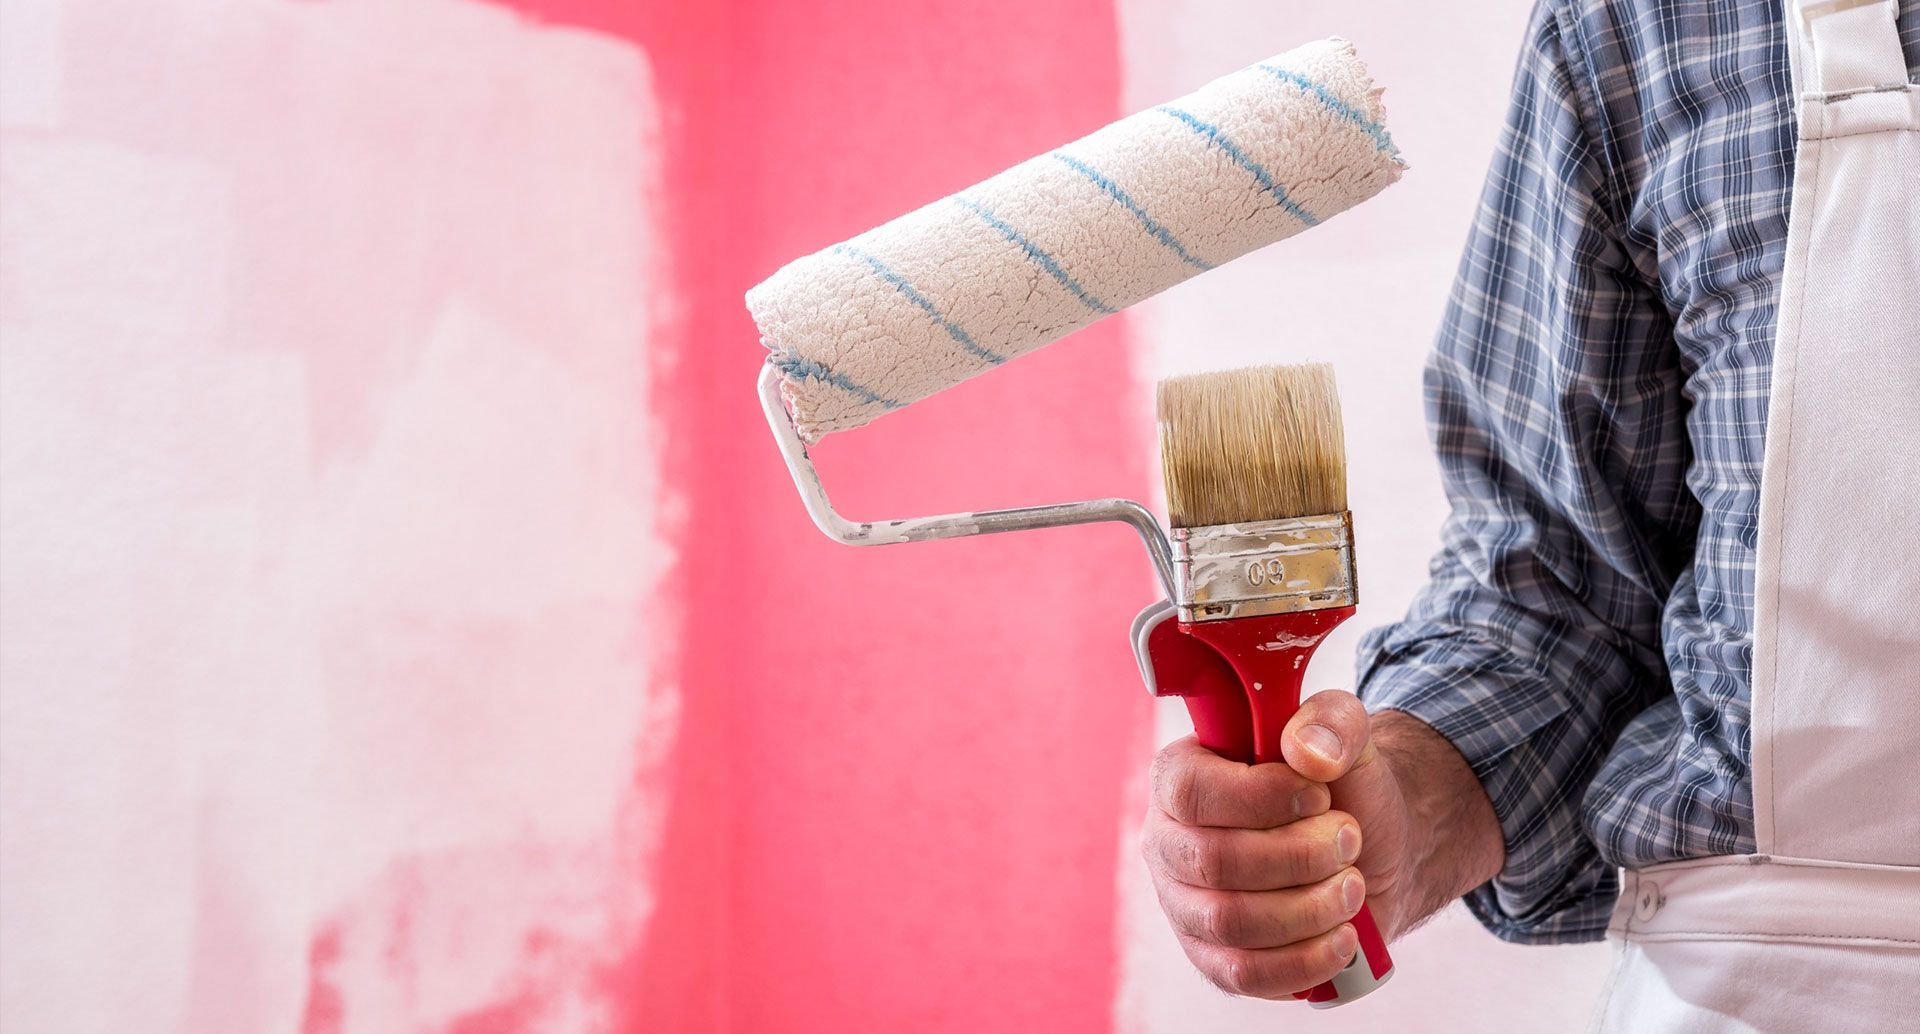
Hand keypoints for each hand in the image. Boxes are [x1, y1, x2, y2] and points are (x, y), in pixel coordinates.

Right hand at [1140, 694, 1500, 998]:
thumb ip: (1331, 721)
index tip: (1320, 795)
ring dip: (1310, 907)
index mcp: (1180, 777)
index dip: (1261, 798)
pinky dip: (1305, 960)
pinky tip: (1342, 936)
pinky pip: (1245, 974)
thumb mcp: (1347, 735)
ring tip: (1352, 885)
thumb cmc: (1341, 786)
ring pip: (1231, 922)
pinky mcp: (1212, 959)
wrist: (1368, 849)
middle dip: (1300, 856)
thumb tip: (1307, 753)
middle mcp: (1169, 841)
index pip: (1192, 791)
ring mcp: (1184, 905)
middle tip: (1350, 840)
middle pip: (1215, 862)